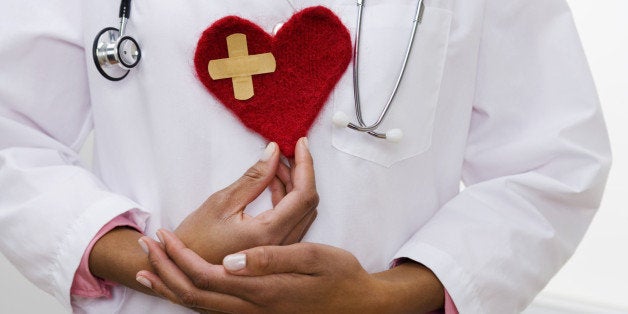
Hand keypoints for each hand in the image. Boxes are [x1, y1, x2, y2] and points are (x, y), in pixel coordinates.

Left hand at [137, 232, 444, 312]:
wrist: (361, 306)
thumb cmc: (341, 277)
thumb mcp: (314, 259)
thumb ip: (271, 259)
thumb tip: (231, 261)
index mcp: (262, 290)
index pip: (205, 277)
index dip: (178, 257)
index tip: (162, 235)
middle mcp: (253, 308)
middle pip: (194, 295)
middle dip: (164, 270)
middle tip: (144, 249)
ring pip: (201, 307)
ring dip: (172, 287)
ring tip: (149, 272)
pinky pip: (216, 311)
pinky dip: (192, 299)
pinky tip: (186, 290)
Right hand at [173, 138, 317, 263]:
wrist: (183, 271)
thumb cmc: (195, 240)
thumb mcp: (222, 202)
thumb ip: (254, 177)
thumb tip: (274, 152)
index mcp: (269, 234)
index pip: (304, 195)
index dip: (306, 165)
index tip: (301, 143)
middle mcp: (281, 246)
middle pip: (307, 203)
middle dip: (300, 173)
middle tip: (284, 152)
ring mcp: (280, 251)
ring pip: (302, 212)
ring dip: (293, 186)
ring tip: (274, 165)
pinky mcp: (275, 251)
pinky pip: (292, 221)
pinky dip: (287, 199)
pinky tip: (271, 184)